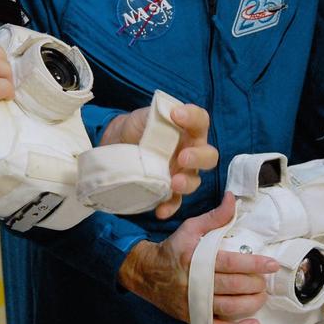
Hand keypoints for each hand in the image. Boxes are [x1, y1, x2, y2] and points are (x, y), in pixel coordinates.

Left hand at [101, 103, 218, 218]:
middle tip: (183, 157)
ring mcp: (181, 173)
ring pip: (194, 181)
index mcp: (188, 129)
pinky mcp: (168, 191)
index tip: (177, 115)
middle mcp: (190, 152)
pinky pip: (174, 202)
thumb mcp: (142, 116)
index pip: (200, 121)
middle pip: (209, 156)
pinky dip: (169, 207)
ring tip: (174, 182)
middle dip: (199, 158)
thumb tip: (168, 113)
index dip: (193, 117)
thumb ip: (156, 114)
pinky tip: (160, 210)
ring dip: (187, 183)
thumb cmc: (135, 128)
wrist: (114, 146)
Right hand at [117, 193, 277, 323]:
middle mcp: (196, 284)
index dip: (254, 264)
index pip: (231, 263)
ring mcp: (194, 304)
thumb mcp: (191, 228)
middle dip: (255, 284)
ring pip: (229, 308)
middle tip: (265, 280)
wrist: (146, 273)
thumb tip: (233, 199)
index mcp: (196, 259)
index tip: (271, 264)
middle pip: (233, 287)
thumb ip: (215, 216)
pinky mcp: (193, 318)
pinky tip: (253, 323)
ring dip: (251, 304)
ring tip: (262, 296)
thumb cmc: (173, 249)